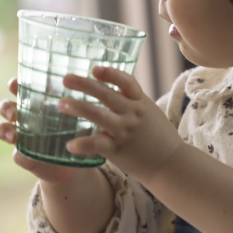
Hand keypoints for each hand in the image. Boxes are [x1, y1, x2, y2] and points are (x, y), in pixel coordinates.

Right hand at [0, 78, 84, 184]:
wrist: (77, 162)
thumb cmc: (78, 130)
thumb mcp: (80, 113)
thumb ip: (79, 101)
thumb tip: (89, 82)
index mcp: (35, 102)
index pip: (18, 89)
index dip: (13, 85)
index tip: (14, 84)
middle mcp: (24, 118)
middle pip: (5, 107)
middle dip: (5, 108)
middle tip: (14, 113)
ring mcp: (21, 137)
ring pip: (1, 129)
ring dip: (3, 130)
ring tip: (13, 136)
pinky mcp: (25, 157)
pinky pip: (17, 155)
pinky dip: (20, 155)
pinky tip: (26, 155)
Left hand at [60, 66, 183, 184]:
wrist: (170, 164)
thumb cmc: (158, 136)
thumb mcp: (149, 112)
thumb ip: (131, 101)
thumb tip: (110, 87)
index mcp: (140, 102)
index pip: (126, 82)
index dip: (110, 73)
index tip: (94, 69)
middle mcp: (132, 113)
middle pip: (106, 94)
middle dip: (85, 85)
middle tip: (66, 79)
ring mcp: (124, 131)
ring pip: (98, 115)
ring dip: (78, 108)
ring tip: (61, 104)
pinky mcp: (118, 149)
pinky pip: (97, 144)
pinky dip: (82, 144)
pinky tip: (70, 145)